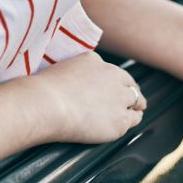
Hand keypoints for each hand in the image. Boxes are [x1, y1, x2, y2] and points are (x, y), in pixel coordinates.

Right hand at [29, 51, 146, 143]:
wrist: (48, 104)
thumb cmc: (44, 91)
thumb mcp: (60, 71)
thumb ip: (74, 73)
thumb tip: (71, 82)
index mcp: (95, 62)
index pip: (111, 71)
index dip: (115, 80)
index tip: (115, 86)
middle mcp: (111, 76)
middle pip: (128, 83)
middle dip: (130, 90)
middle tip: (133, 98)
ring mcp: (118, 98)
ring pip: (136, 99)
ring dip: (136, 104)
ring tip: (138, 109)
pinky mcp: (120, 119)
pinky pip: (134, 118)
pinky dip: (133, 119)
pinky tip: (131, 121)